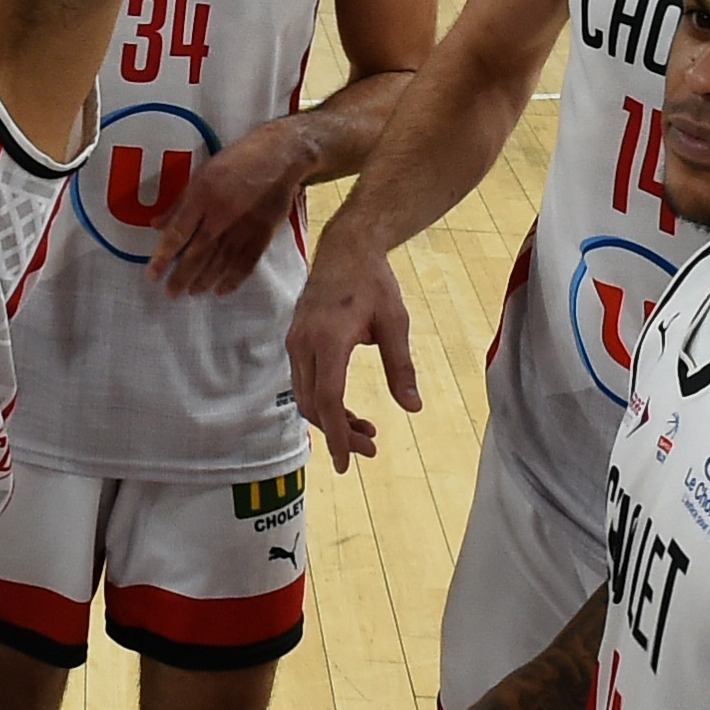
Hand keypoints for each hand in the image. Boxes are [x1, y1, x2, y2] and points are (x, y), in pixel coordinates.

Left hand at [148, 118, 313, 297]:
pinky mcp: (263, 235)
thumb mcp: (202, 173)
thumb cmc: (237, 160)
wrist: (280, 157)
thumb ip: (179, 202)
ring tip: (192, 292)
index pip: (177, 233)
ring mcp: (243, 228)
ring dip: (204, 281)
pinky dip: (233, 279)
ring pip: (219, 263)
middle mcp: (221, 215)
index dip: (163, 257)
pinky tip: (221, 289)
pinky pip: (245, 264)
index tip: (152, 275)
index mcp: (202, 196)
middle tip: (171, 293)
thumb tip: (156, 224)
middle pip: (197, 254)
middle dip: (181, 276)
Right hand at [284, 225, 421, 469]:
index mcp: (329, 339)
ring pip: (306, 397)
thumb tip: (412, 406)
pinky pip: (305, 382)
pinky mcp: (297, 341)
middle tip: (371, 447)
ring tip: (366, 432)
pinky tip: (348, 410)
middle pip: (313, 404)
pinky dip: (324, 402)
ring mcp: (296, 342)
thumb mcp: (395, 322)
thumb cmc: (373, 282)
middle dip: (338, 433)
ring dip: (331, 420)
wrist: (346, 248)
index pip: (328, 399)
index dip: (337, 434)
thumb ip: (400, 366)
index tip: (348, 462)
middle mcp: (304, 343)